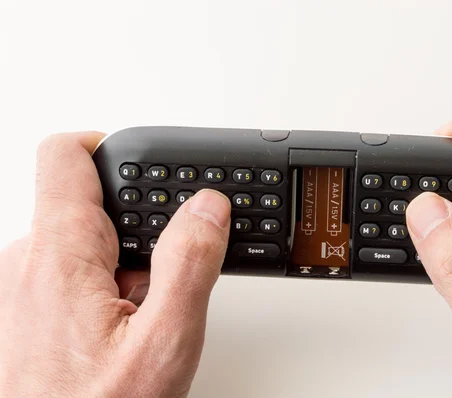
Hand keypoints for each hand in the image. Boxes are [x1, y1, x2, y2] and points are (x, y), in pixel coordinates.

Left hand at [0, 132, 230, 396]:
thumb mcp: (163, 343)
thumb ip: (189, 263)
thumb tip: (207, 210)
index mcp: (58, 256)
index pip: (67, 157)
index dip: (108, 145)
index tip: (146, 163)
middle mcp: (26, 264)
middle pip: (87, 206)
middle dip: (135, 229)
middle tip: (164, 272)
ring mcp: (20, 290)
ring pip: (84, 247)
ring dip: (123, 266)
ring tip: (145, 313)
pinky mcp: (24, 313)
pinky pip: (70, 277)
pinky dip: (104, 288)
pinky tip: (122, 330)